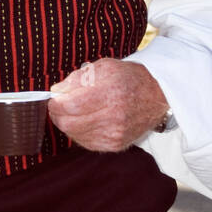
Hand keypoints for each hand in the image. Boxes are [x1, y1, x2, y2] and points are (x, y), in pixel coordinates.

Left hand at [48, 60, 168, 150]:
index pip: (69, 105)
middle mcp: (114, 116)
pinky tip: (85, 121)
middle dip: (57, 114)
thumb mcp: (105, 67)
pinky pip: (85, 142)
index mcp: (111, 93)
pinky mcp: (115, 145)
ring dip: (67, 123)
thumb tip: (56, 91)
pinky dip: (79, 132)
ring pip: (74, 134)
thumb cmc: (129, 78)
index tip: (55, 97)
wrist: (157, 96)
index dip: (56, 102)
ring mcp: (115, 133)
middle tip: (59, 106)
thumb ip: (78, 78)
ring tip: (74, 112)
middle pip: (68, 123)